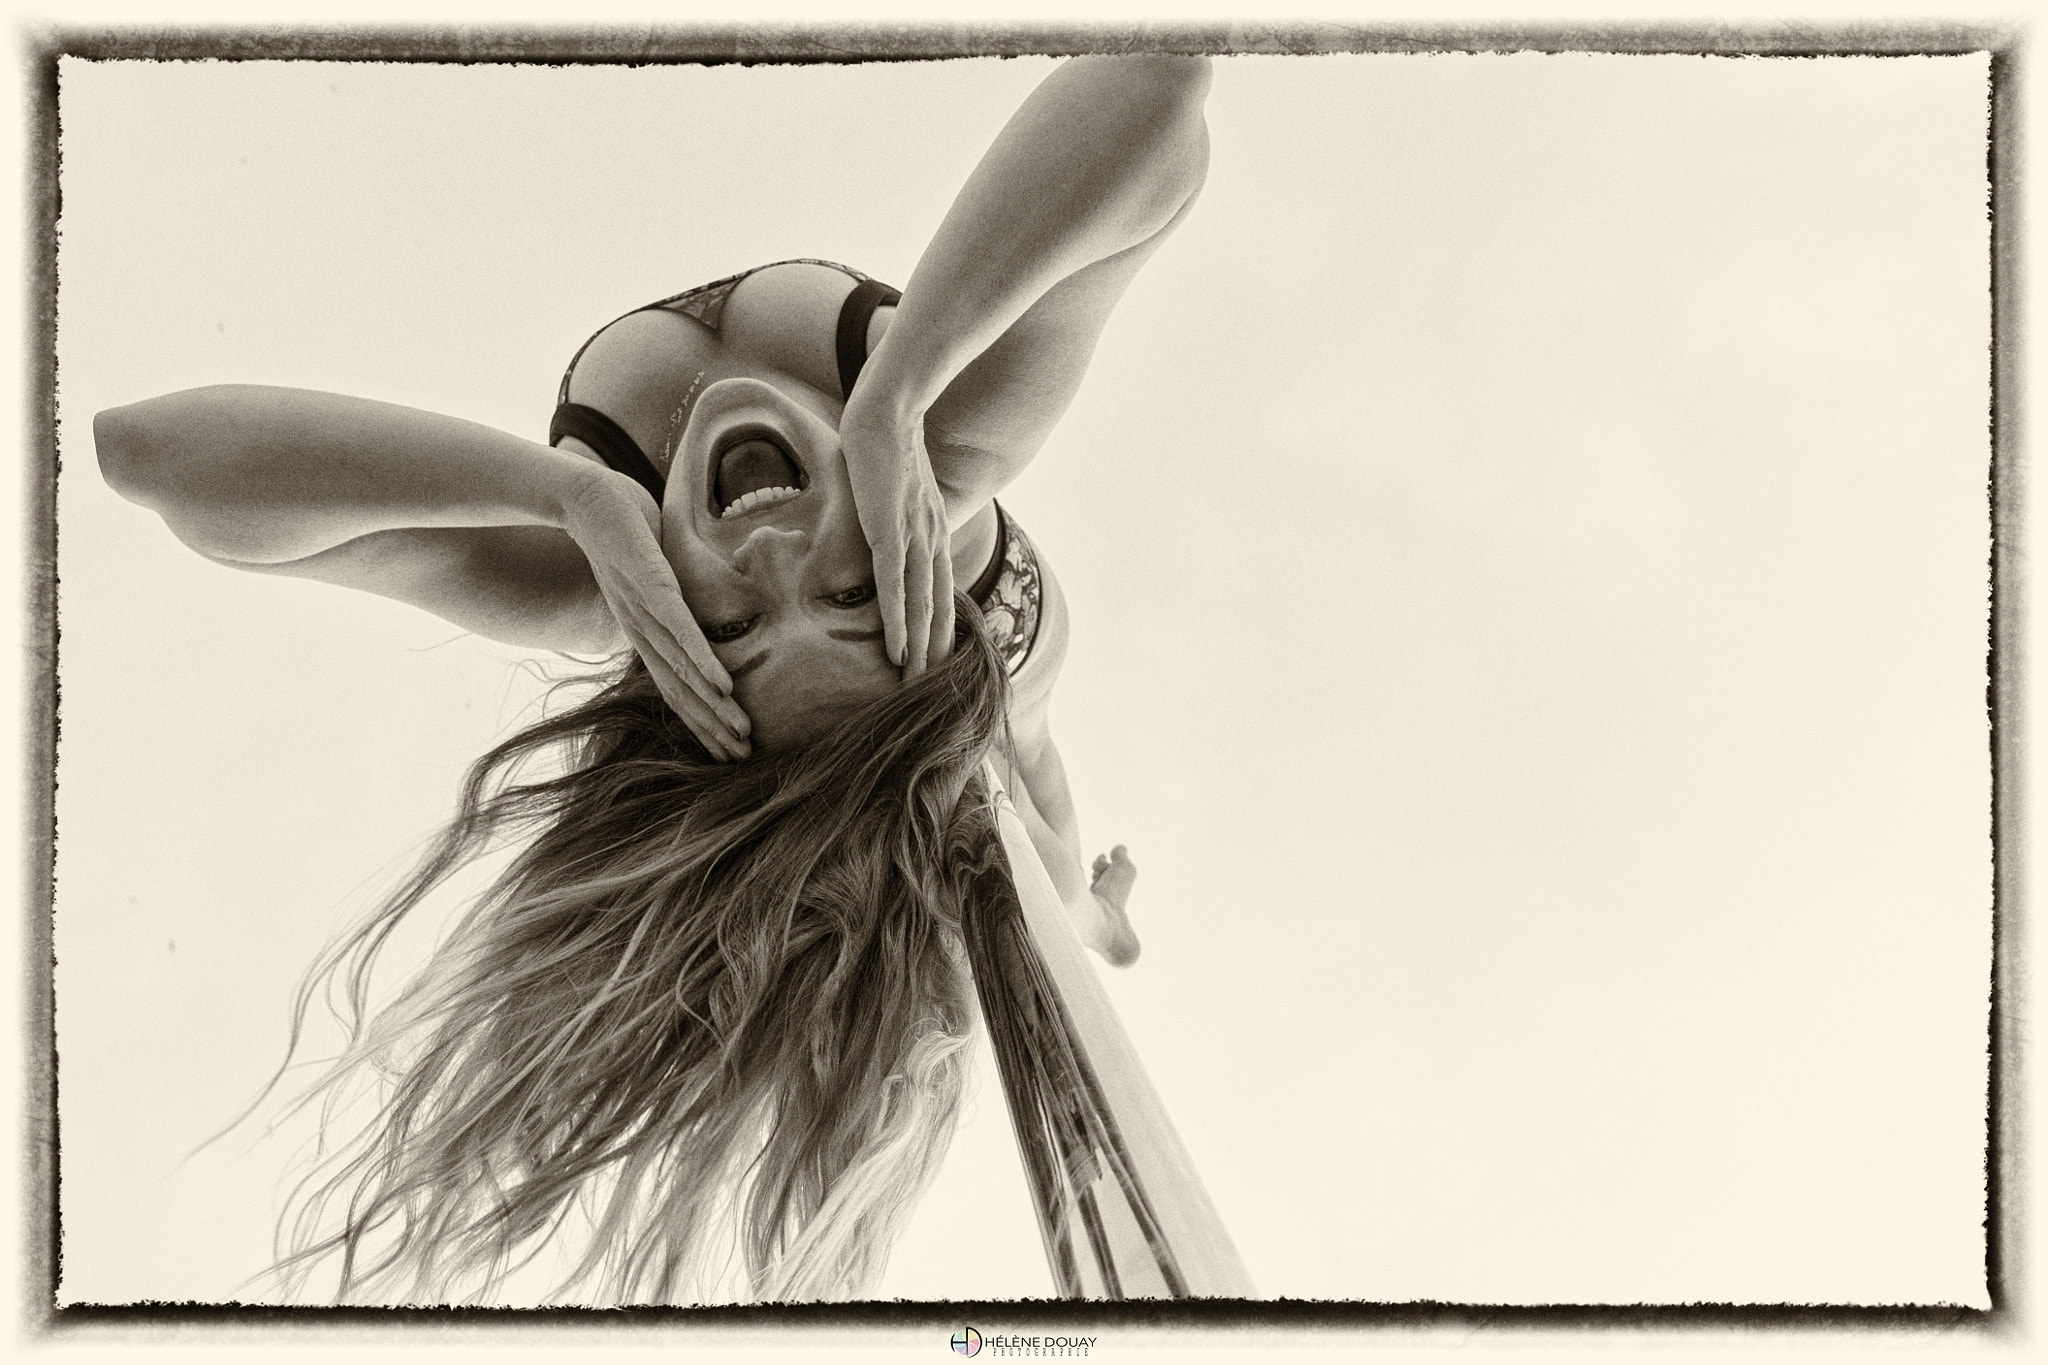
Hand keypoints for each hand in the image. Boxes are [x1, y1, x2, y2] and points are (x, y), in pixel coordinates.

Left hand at [558, 466, 751, 760]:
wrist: (583, 495)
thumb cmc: (625, 532)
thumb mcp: (657, 573)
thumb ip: (679, 598)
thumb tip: (709, 608)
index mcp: (644, 632)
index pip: (674, 685)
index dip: (701, 719)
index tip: (729, 748)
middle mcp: (642, 630)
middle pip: (678, 688)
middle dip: (710, 725)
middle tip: (743, 758)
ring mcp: (643, 607)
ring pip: (681, 666)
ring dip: (711, 703)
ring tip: (740, 730)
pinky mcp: (647, 580)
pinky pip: (678, 626)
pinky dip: (700, 658)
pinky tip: (722, 683)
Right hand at [838, 391, 954, 676]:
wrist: (889, 407)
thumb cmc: (886, 442)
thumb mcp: (896, 489)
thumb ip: (892, 513)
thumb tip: (879, 527)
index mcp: (933, 533)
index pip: (942, 593)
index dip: (941, 632)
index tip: (937, 666)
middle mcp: (931, 540)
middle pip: (938, 610)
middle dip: (935, 655)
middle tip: (931, 696)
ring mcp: (914, 536)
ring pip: (921, 606)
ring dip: (920, 651)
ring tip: (915, 688)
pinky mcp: (890, 529)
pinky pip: (895, 585)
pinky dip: (898, 620)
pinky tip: (898, 649)